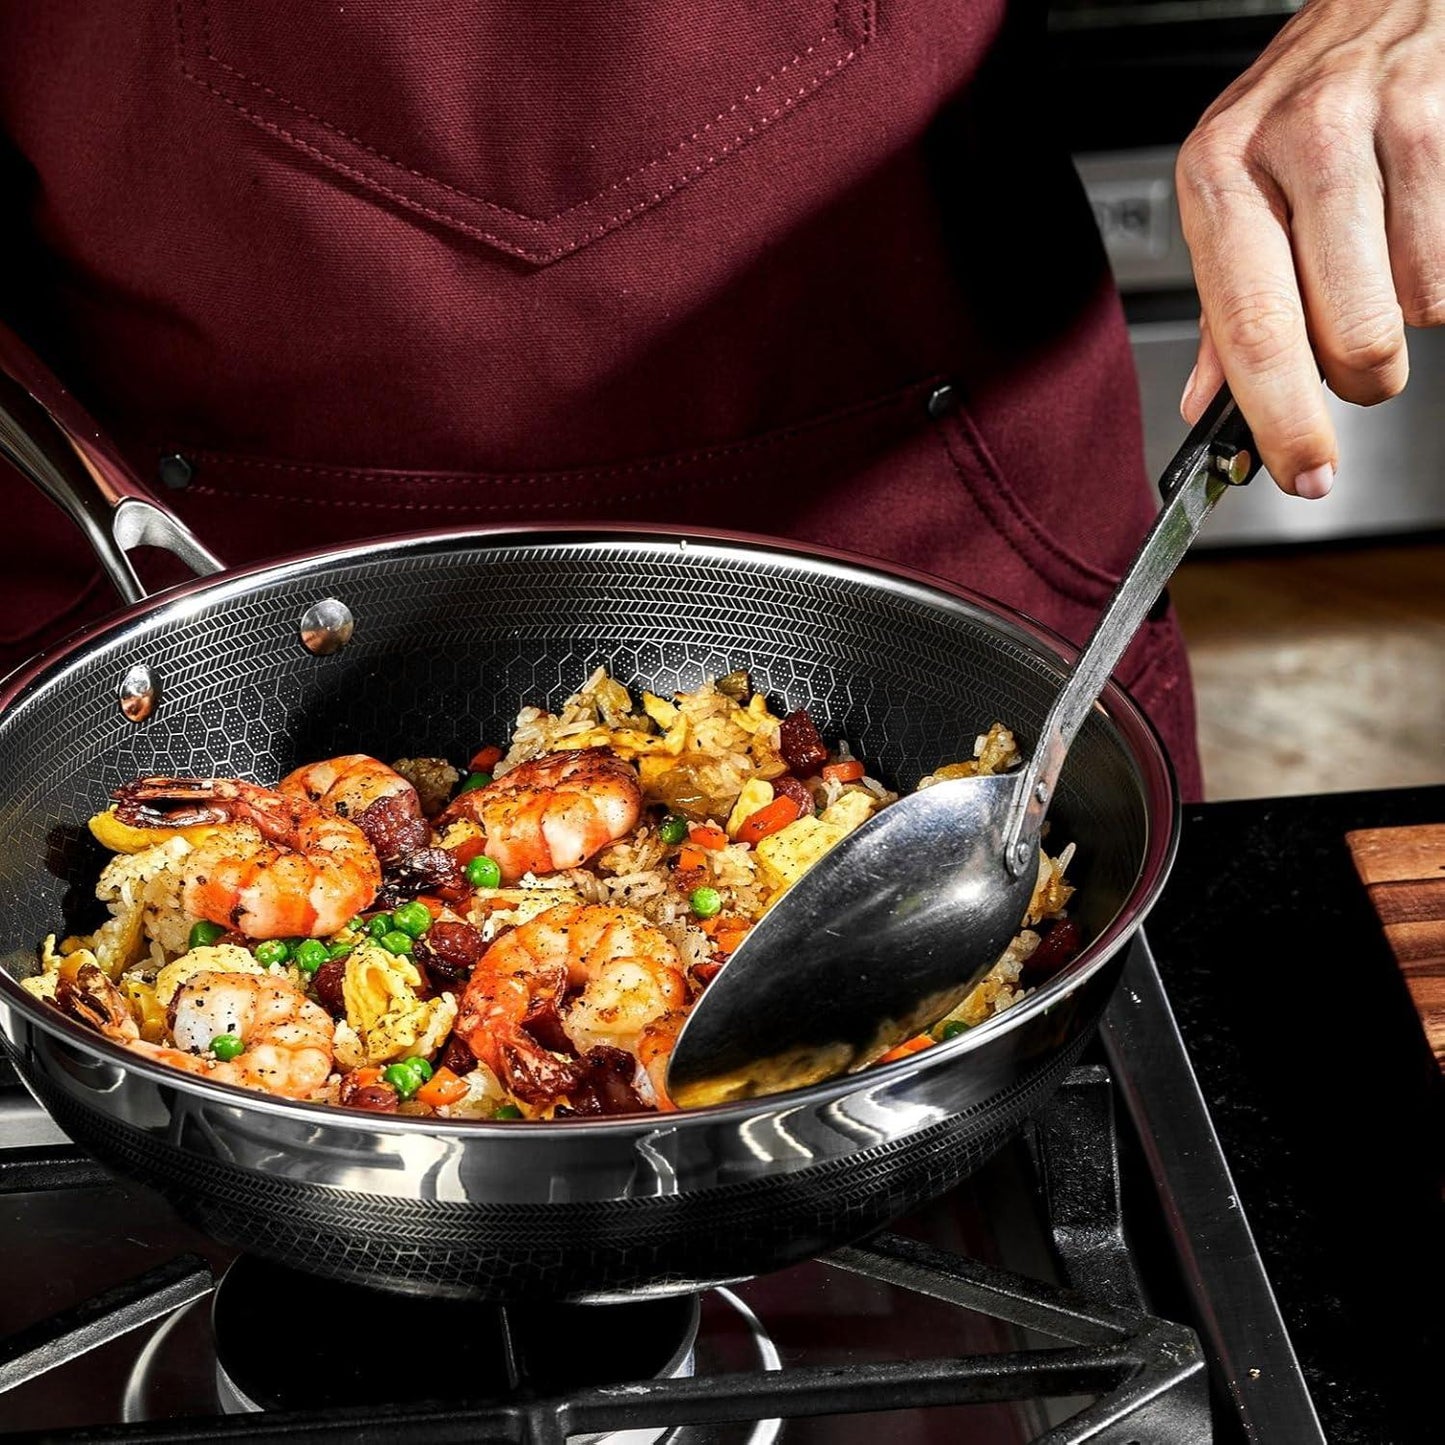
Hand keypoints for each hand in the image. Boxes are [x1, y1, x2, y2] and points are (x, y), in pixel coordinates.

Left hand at [1175, 0, 1444, 496]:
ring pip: (1417, 303)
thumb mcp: (1233, 193)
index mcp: (1219, 174)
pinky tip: (1420, 221)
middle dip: (1361, 379)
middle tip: (1359, 363)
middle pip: (1346, 333)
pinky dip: (1444, 271)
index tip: (1308, 475)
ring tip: (1385, 260)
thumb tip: (1210, 407)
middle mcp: (1295, 141)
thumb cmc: (1306, 105)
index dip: (1285, 422)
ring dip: (1409, 312)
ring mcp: (1385, 122)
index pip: (1252, 330)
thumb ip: (1226, 308)